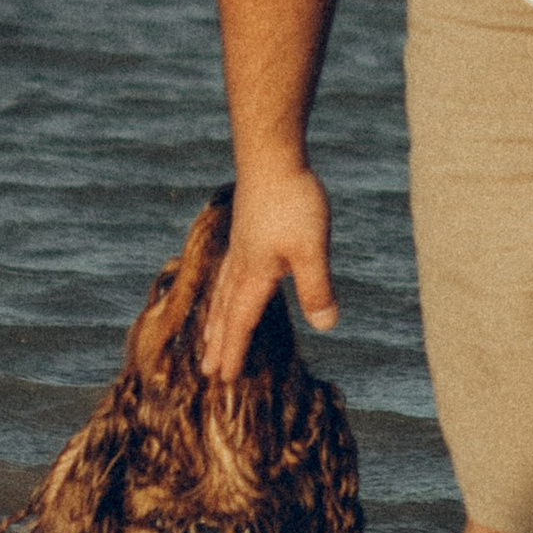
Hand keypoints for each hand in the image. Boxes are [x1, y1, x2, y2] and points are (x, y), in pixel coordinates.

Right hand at [202, 160, 338, 382]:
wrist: (272, 155)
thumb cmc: (293, 200)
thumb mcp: (312, 248)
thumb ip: (316, 288)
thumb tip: (325, 326)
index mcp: (255, 273)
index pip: (241, 321)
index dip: (234, 350)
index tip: (223, 377)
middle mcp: (242, 262)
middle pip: (226, 310)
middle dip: (218, 341)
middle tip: (206, 369)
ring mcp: (242, 244)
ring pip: (224, 289)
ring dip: (216, 316)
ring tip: (207, 334)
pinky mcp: (246, 228)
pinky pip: (228, 269)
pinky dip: (223, 287)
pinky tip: (229, 281)